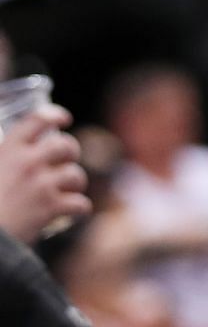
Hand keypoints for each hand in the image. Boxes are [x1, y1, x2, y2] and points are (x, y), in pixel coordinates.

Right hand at [0, 107, 89, 239]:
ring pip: (76, 175)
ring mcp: (42, 185)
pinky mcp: (52, 208)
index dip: (55, 115)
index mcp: (8, 150)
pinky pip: (81, 203)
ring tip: (66, 190)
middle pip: (66, 146)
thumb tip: (15, 154)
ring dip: (75, 183)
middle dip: (70, 153)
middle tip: (64, 162)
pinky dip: (80, 208)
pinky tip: (73, 211)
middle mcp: (28, 163)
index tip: (64, 119)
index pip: (37, 120)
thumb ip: (3, 157)